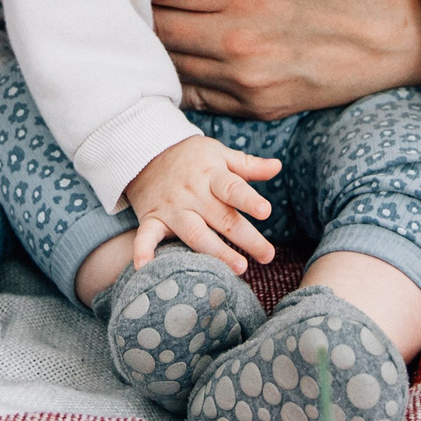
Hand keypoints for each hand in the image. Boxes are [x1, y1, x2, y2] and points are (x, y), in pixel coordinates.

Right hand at [124, 136, 282, 273]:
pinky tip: (145, 268)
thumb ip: (248, 165)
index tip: (265, 211)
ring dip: (214, 251)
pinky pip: (146, 236)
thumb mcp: (219, 154)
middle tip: (267, 255)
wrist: (146, 152)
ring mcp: (171, 208)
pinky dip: (143, 251)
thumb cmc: (191, 157)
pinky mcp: (152, 219)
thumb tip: (278, 167)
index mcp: (211, 174)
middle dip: (245, 237)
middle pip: (221, 217)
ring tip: (238, 268)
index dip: (248, 199)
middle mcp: (192, 193)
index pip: (232, 187)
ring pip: (194, 233)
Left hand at [154, 0, 420, 118]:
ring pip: (175, 69)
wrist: (403, 38)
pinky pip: (200, 99)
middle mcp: (239, 44)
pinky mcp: (262, 107)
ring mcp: (249, 82)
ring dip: (160, 52)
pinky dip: (184, 81)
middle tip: (135, 6)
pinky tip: (179, 65)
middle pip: (161, 34)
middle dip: (145, 19)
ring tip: (151, 36)